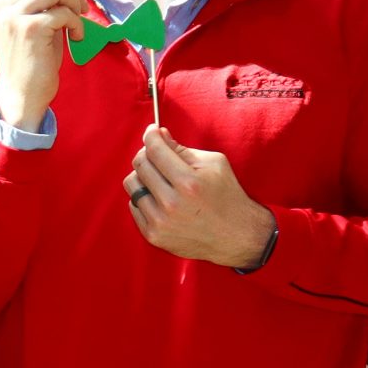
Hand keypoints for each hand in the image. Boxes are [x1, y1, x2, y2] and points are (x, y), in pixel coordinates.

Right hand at [0, 0, 87, 132]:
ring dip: (74, 2)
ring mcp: (10, 16)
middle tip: (80, 8)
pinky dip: (77, 23)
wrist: (22, 93)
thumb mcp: (30, 18)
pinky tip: (76, 37)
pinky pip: (63, 12)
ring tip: (78, 21)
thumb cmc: (31, 56)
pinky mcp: (29, 28)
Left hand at [124, 126, 275, 265]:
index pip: (155, 150)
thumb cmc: (227, 196)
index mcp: (188, 182)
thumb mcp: (215, 165)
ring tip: (159, 178)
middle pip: (140, 165)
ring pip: (132, 184)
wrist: (235, 236)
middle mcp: (171, 203)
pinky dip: (143, 197)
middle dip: (147, 153)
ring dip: (143, 176)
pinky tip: (160, 198)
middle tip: (157, 154)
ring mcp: (160, 221)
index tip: (152, 131)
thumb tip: (159, 135)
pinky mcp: (153, 235)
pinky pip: (133, 205)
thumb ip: (183, 149)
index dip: (151, 136)